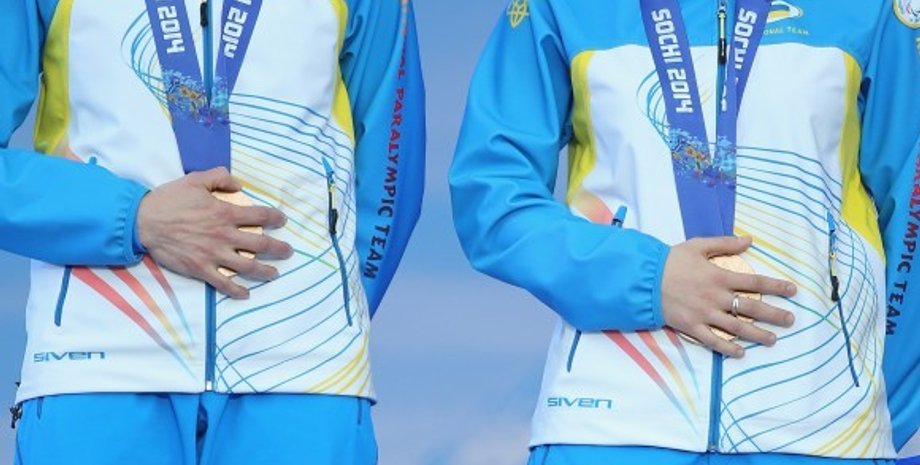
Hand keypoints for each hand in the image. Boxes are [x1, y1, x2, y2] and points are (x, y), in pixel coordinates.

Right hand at [136, 167, 292, 298]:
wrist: (143, 222)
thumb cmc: (169, 199)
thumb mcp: (195, 180)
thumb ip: (220, 178)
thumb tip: (239, 184)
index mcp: (225, 213)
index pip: (260, 216)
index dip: (275, 218)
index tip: (282, 221)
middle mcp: (224, 235)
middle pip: (260, 244)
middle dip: (278, 249)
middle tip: (288, 251)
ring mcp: (214, 255)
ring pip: (247, 266)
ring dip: (265, 271)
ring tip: (275, 273)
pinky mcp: (201, 269)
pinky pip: (223, 283)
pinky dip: (237, 290)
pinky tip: (246, 294)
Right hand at [661, 236, 796, 357]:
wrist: (644, 279)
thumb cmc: (671, 260)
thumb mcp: (698, 245)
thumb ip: (725, 243)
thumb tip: (749, 240)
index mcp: (719, 276)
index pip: (754, 282)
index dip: (776, 286)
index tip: (793, 290)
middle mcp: (715, 297)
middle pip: (751, 307)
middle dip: (774, 314)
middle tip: (791, 320)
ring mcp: (704, 314)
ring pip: (737, 327)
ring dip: (757, 334)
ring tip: (773, 339)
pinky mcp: (691, 326)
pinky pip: (713, 340)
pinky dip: (727, 348)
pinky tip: (741, 353)